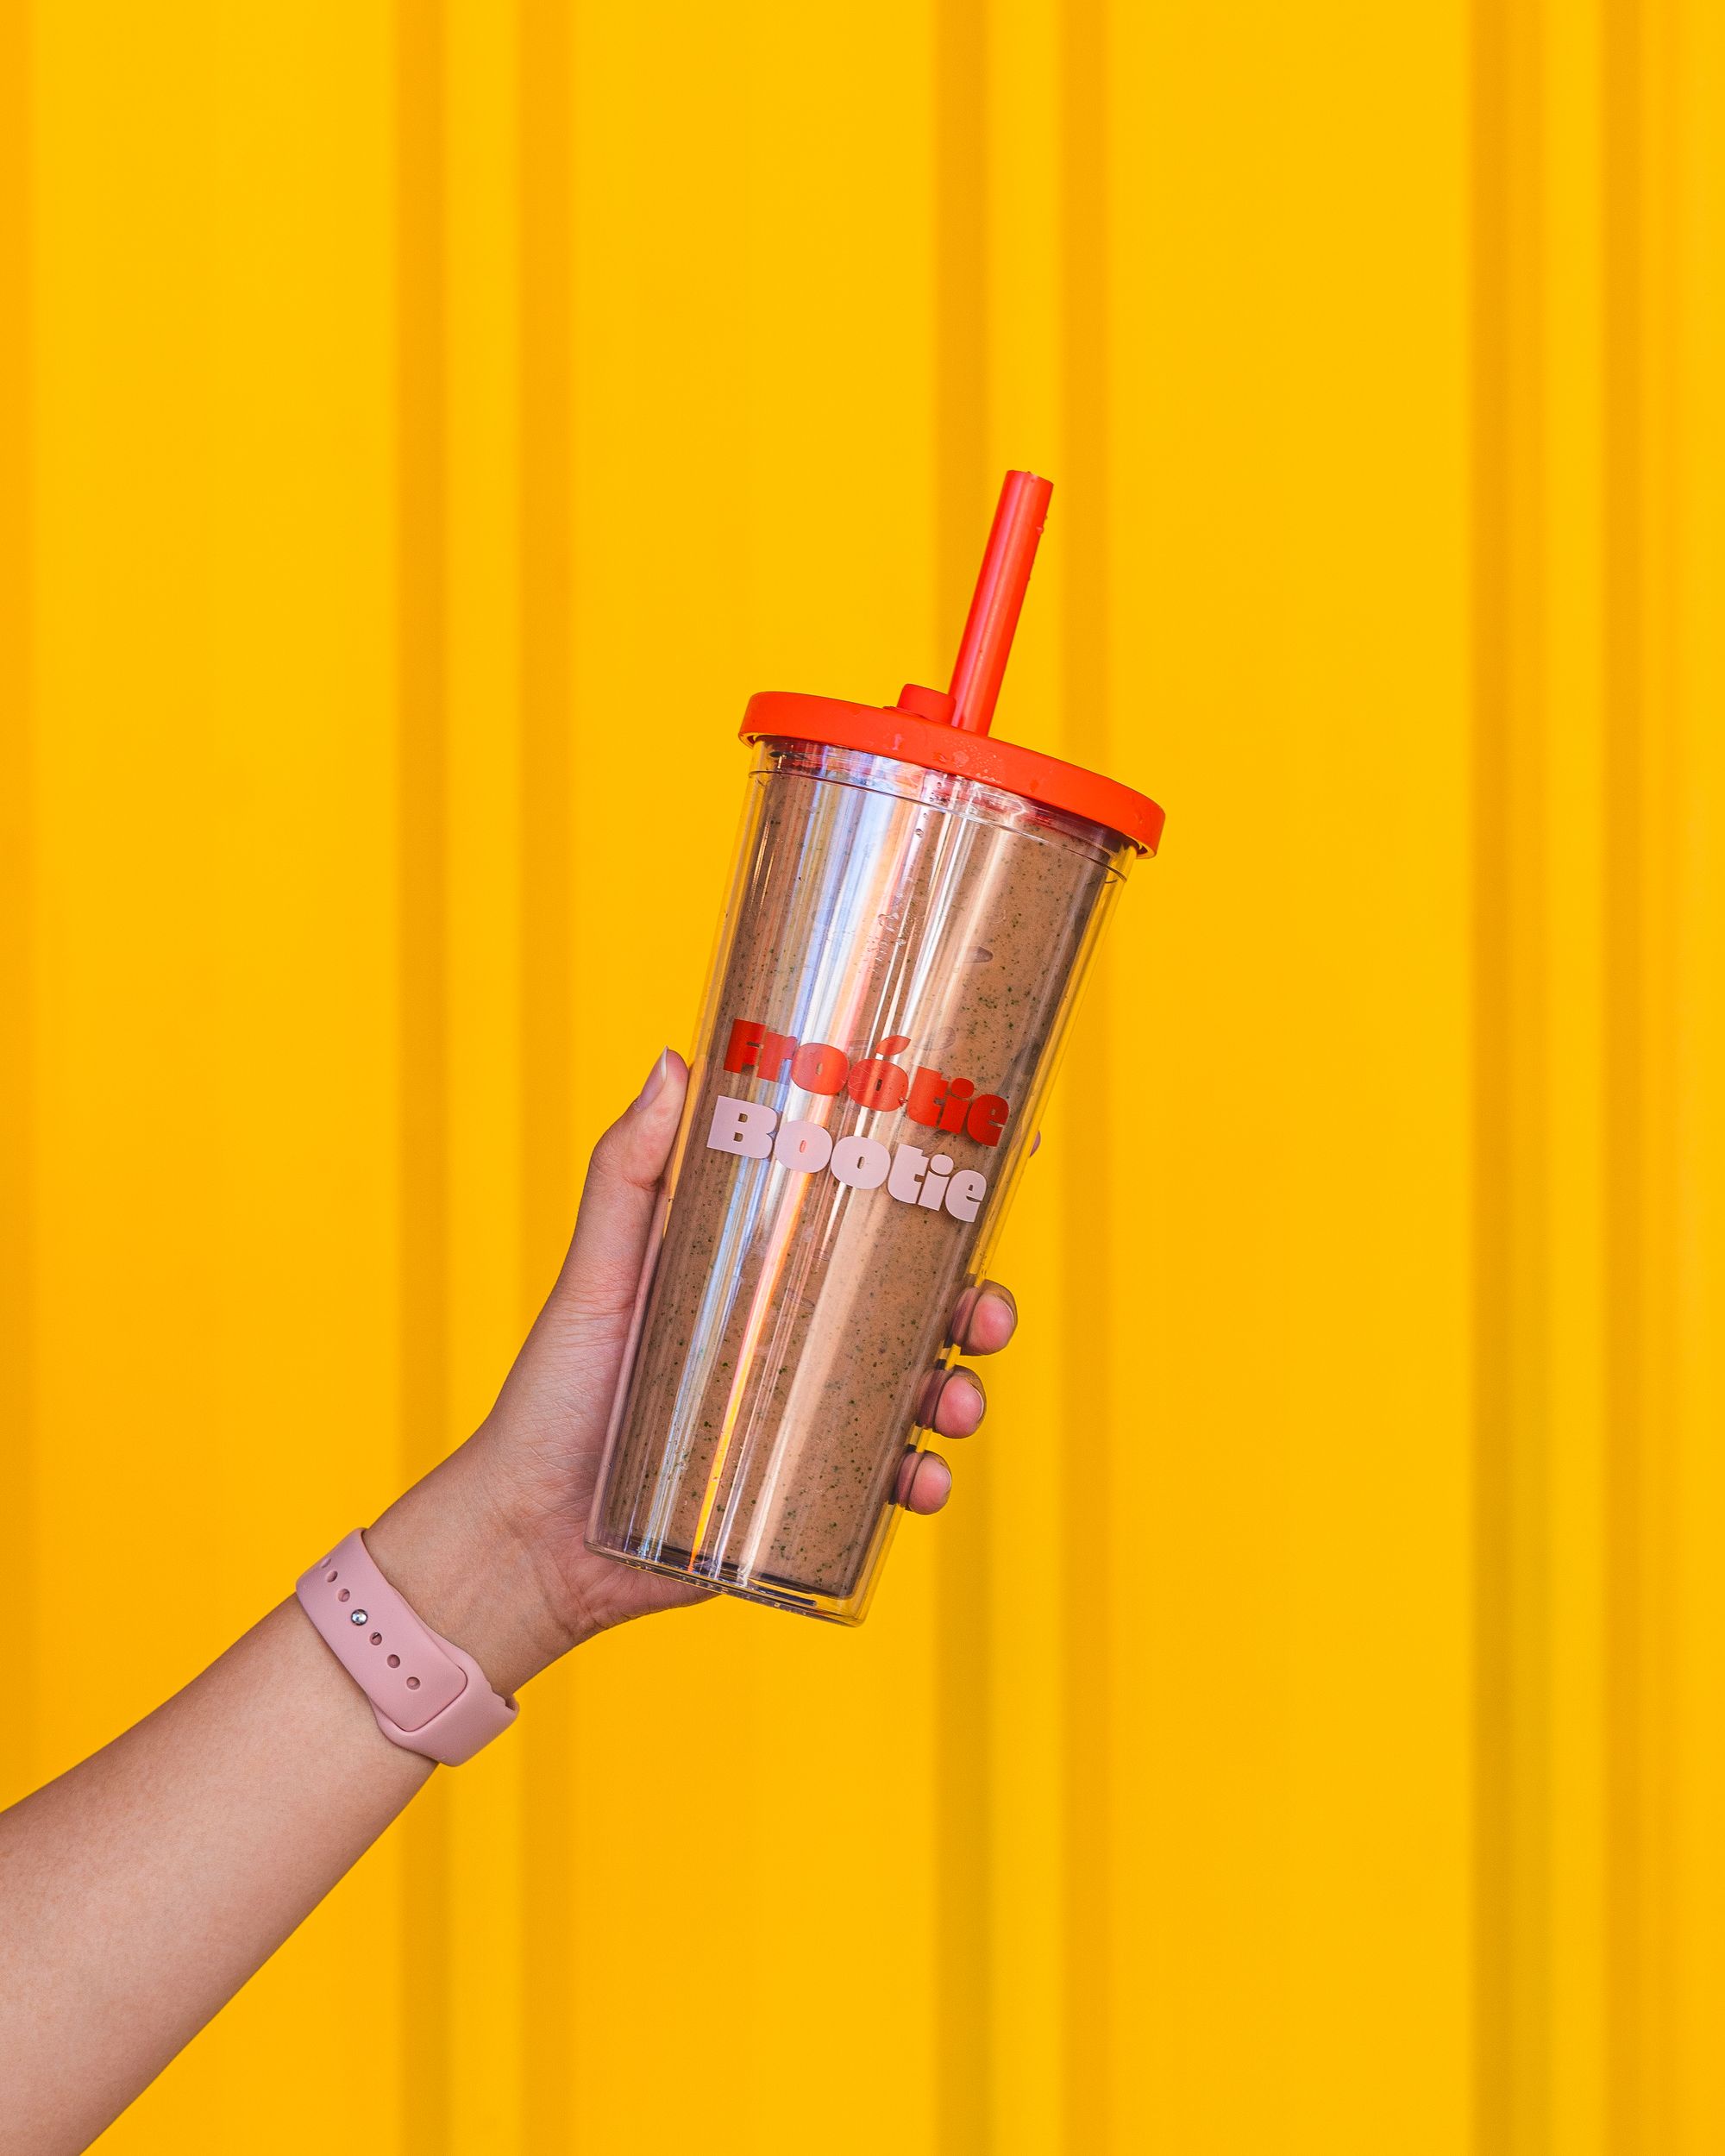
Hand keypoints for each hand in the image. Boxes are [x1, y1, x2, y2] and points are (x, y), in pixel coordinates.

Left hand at [367, 1049, 1020, 1692]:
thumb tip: (675, 1062)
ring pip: (920, 1392)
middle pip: (920, 1306)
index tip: (1006, 1155)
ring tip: (954, 1405)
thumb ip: (628, 1176)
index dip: (944, 1189)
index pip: (869, 1214)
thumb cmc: (551, 1397)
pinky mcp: (802, 1495)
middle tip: (986, 1314)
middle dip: (976, 1304)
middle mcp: (797, 1338)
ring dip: (961, 1392)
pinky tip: (920, 1481)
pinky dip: (922, 1480)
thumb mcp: (598, 1275)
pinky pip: (885, 1483)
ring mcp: (806, 1418)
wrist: (528, 1540)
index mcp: (764, 1269)